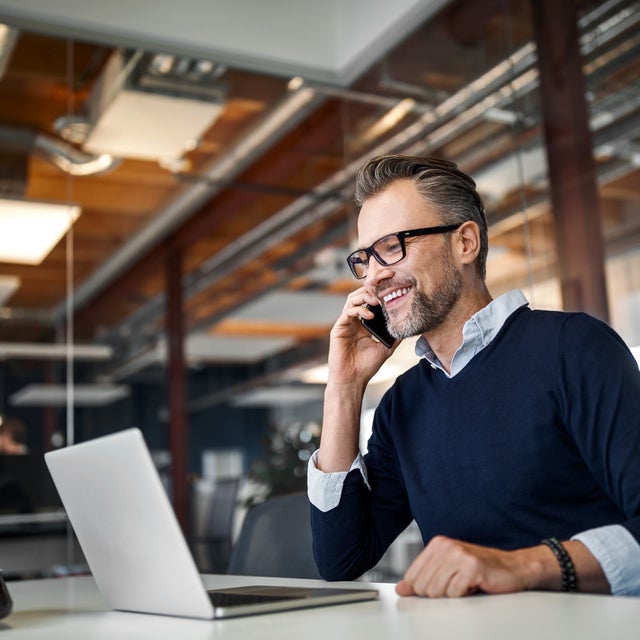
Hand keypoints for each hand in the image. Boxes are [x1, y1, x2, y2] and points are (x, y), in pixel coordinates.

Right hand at [327, 287, 396, 385]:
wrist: (353, 380)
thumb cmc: (366, 366)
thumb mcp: (386, 348)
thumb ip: (394, 336)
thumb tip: (407, 326)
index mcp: (363, 323)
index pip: (369, 301)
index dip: (378, 293)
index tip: (391, 289)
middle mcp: (353, 321)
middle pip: (360, 295)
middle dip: (371, 289)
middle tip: (384, 289)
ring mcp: (345, 323)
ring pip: (352, 300)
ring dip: (365, 296)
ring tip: (377, 301)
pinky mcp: (338, 329)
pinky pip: (347, 312)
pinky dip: (358, 310)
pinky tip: (370, 315)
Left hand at [396, 535, 536, 597]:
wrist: (513, 568)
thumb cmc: (480, 570)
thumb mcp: (447, 571)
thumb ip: (423, 578)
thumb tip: (401, 589)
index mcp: (437, 544)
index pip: (412, 576)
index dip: (423, 589)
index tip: (438, 586)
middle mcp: (446, 545)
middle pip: (422, 586)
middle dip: (439, 593)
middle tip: (456, 585)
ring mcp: (459, 554)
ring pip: (436, 590)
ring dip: (452, 594)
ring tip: (465, 584)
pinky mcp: (472, 566)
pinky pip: (454, 593)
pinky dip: (465, 595)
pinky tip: (475, 585)